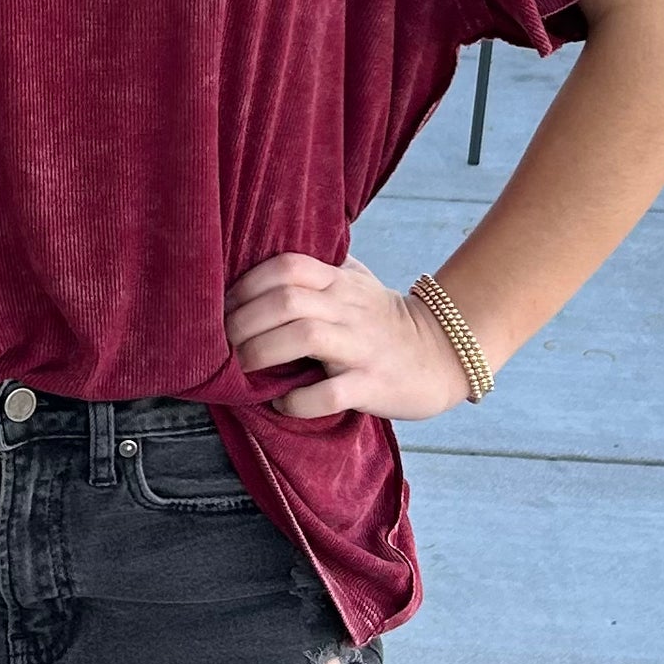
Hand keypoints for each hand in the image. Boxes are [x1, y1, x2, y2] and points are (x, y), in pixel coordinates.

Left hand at [223, 251, 474, 420]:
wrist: (442, 354)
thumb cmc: (383, 318)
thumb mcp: (355, 282)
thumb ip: (316, 269)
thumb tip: (259, 260)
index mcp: (339, 281)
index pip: (287, 266)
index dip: (247, 284)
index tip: (221, 306)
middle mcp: (349, 308)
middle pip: (287, 300)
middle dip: (244, 321)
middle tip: (221, 343)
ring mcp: (362, 346)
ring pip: (306, 336)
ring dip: (263, 352)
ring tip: (241, 368)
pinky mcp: (374, 385)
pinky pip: (331, 393)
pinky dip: (299, 400)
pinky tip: (280, 403)